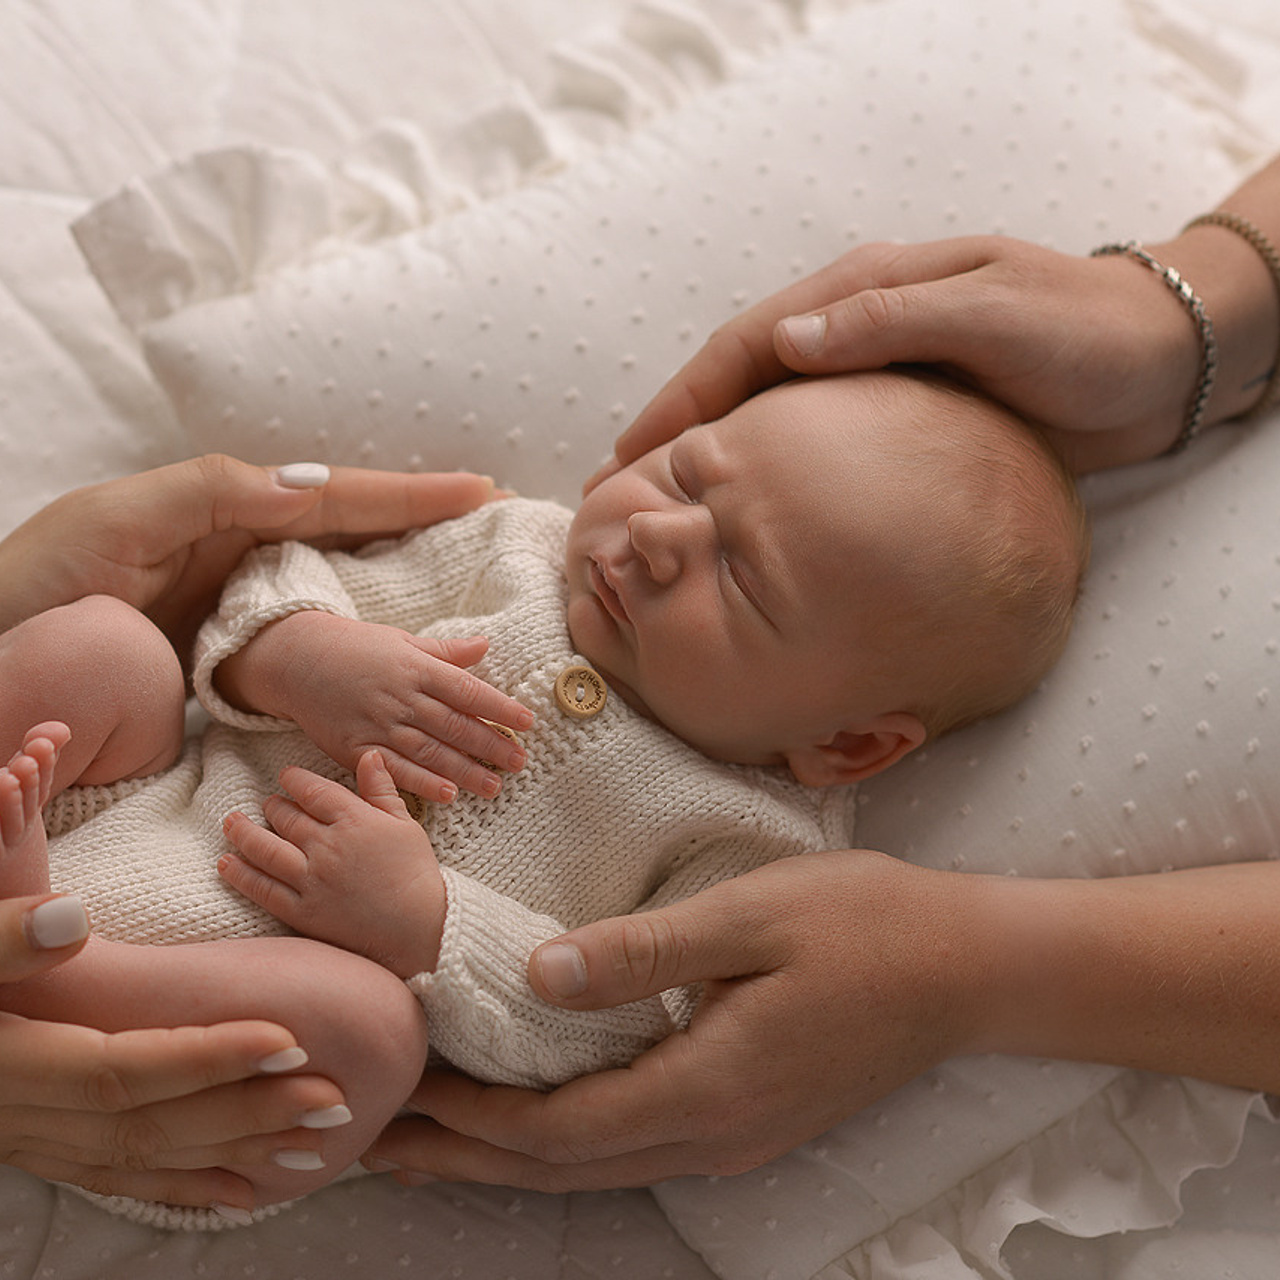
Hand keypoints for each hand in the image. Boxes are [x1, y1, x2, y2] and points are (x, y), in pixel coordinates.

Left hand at [0, 455, 496, 666]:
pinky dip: (357, 641)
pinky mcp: (225, 662)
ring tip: (468, 584)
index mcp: (221, 513)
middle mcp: (240, 555)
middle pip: (350, 534)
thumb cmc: (32, 584)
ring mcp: (236, 609)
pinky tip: (393, 651)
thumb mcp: (113, 522)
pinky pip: (309, 644)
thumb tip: (312, 486)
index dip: (407, 495)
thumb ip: (209, 493)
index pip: (333, 497)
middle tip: (493, 523)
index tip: (477, 489)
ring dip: (403, 583)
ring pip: (339, 588)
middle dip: (421, 526)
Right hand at [2, 895, 341, 1212]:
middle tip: (333, 1098)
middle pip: (147, 1125)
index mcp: (6, 1061)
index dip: (206, 1057)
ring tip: (314, 1142)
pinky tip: (241, 1188)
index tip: (288, 1036)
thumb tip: (72, 917)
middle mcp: (19, 1115)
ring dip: (231, 1153)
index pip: (121, 1070)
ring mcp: (26, 1139)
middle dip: (245, 1113)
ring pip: (140, 1160)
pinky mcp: (32, 1144)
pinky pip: (112, 1178)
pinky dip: (179, 1185)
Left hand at [221, 751, 445, 978]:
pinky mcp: (302, 912)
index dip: (294, 781)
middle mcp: (328, 846)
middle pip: (286, 817)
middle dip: (272, 806)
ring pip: (265, 849)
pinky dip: (240, 875)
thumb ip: (381, 789)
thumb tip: (369, 754)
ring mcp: (312, 880)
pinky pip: (262, 889)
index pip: (313, 790)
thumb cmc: (417, 873)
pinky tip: (226, 864)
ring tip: (231, 823)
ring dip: (242, 833)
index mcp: (355, 820)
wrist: (421, 928)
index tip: (286, 778)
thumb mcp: (405, 824)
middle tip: (266, 803)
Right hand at [238, 612, 531, 802]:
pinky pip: (394, 769)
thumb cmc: (355, 648)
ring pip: (430, 752)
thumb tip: (486, 645)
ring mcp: (378, 724)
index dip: (500, 708)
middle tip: (519, 762)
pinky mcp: (356, 747)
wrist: (296, 660)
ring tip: (494, 786)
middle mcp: (402, 698)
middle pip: (455, 726)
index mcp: (417, 668)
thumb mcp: (403, 641)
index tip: (527, 723)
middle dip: (490, 745)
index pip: (468, 691)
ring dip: (465, 771)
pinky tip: (448, 794)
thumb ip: (445, 651)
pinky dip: (422, 783)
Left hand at [364, 851, 985, 1189]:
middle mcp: (712, 1132)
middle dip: (467, 1156)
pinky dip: (568, 1138)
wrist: (967, 968)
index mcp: (705, 1086)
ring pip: (597, 1165)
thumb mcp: (750, 917)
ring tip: (441, 1139)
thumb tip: (539, 973)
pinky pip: (636, 1145)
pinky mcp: (751, 1118)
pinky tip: (543, 1113)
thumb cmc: (864, 925)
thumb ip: (641, 952)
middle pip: (563, 1167)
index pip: (555, 1129)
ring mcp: (736, 1135)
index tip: (401, 1094)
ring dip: (511, 1155)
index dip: (469, 1120)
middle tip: (385, 1138)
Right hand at [605, 236, 1203, 480]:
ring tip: (663, 508)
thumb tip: (783, 339)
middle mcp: (858, 329)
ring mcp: (875, 376)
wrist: (1161, 362)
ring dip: (711, 458)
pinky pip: (813, 449)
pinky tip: (745, 515)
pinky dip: (767, 478)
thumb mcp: (994, 312)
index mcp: (866, 292)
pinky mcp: (899, 419)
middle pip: (741, 381)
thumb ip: (891, 320)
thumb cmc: (1084, 334)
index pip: (747, 344)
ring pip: (769, 418)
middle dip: (675, 432)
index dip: (682, 400)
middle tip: (615, 490)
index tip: (629, 453)